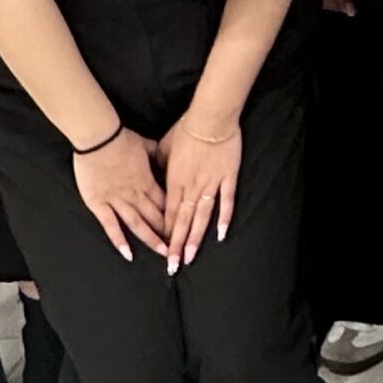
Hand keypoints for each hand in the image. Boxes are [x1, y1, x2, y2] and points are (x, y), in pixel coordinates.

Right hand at [73, 129, 168, 260]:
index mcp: (148, 180)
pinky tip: (128, 254)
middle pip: (155, 216)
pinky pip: (110, 225)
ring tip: (162, 253)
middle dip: (168, 232)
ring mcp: (117, 200)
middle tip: (179, 246)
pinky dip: (119, 240)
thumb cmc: (121, 138)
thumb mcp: (147, 145)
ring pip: (137, 224)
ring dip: (151, 239)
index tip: (184, 227)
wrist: (98, 137)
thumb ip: (157, 154)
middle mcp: (135, 193)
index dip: (176, 216)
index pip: (166, 202)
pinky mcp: (99, 204)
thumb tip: (167, 157)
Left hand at [157, 116, 242, 269]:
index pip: (168, 213)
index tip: (162, 249)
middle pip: (183, 221)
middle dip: (177, 245)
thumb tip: (155, 174)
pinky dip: (224, 218)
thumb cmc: (186, 129)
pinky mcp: (228, 177)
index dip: (165, 233)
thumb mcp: (164, 148)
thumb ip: (161, 165)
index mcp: (175, 181)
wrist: (210, 117)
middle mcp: (191, 187)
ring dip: (196, 238)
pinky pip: (226, 201)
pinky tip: (221, 234)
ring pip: (202, 216)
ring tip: (192, 257)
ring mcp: (210, 184)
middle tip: (173, 266)